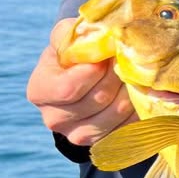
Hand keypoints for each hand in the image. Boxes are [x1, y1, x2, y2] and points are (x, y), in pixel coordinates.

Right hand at [26, 18, 136, 145]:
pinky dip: (139, 107)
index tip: (107, 54)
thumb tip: (102, 37)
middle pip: (98, 100)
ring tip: (131, 72)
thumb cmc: (74, 53)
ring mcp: (79, 135)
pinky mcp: (104, 143)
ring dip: (131, 90)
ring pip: (117, 114)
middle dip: (117, 75)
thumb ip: (76, 34)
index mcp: (39, 92)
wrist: (83, 79)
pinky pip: (130, 126)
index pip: (69, 89)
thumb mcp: (68, 36)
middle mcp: (54, 119)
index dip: (94, 70)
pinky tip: (137, 91)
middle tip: (126, 59)